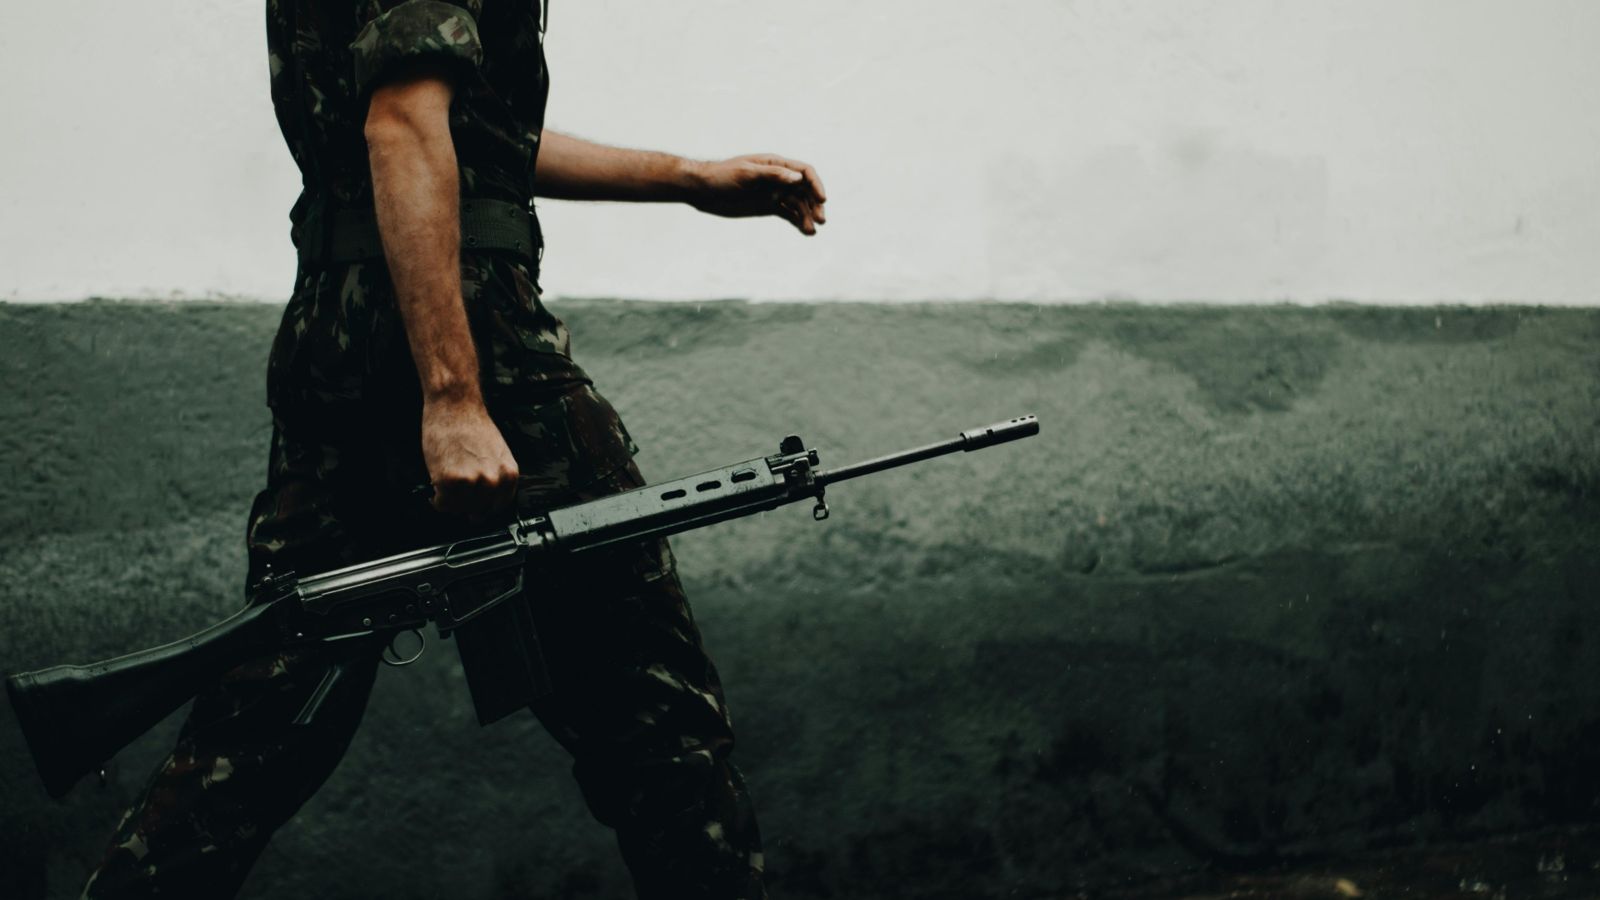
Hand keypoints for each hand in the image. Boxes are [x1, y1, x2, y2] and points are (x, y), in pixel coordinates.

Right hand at [420, 395, 519, 518]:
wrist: (455, 405)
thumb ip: (493, 477)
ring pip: (459, 509)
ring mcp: (472, 482)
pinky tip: (436, 488)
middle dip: (464, 504)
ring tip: (445, 490)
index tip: (474, 507)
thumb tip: (484, 497)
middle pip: (477, 510)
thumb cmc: (471, 425)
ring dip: (449, 502)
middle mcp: (493, 481)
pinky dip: (437, 500)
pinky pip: (443, 504)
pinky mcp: (450, 480)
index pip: (498, 507)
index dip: (483, 507)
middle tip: (455, 496)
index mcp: (508, 474)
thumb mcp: (496, 454)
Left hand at [687, 153, 827, 234]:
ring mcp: (775, 193)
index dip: (816, 185)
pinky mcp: (769, 207)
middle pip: (805, 190)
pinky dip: (798, 222)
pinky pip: (789, 214)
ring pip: (799, 205)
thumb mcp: (746, 174)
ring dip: (808, 216)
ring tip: (812, 231)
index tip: (822, 200)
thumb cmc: (722, 176)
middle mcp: (779, 178)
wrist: (702, 190)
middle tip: (821, 221)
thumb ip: (772, 175)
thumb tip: (797, 180)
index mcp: (775, 164)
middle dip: (815, 205)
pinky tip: (806, 232)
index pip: (804, 172)